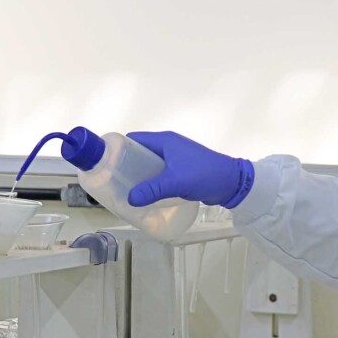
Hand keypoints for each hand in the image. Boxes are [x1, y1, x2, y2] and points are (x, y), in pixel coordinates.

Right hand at [126, 131, 253, 207]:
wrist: (232, 182)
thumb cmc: (204, 175)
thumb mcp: (176, 182)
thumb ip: (153, 190)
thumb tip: (130, 199)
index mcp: (164, 140)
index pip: (133, 139)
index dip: (118, 149)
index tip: (106, 164)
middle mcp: (167, 145)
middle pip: (138, 152)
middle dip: (125, 165)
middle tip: (114, 182)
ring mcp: (174, 157)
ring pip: (148, 164)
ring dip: (138, 175)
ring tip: (125, 190)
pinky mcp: (180, 169)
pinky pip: (158, 172)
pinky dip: (150, 180)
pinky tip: (144, 195)